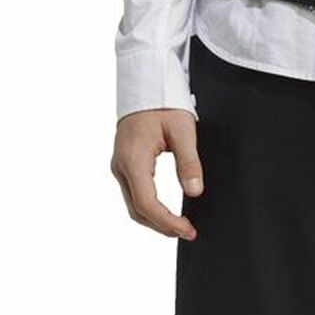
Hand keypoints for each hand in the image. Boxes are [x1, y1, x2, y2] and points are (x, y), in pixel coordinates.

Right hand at [111, 109, 202, 239]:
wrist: (145, 82)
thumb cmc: (162, 101)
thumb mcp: (183, 131)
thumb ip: (189, 163)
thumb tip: (194, 192)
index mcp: (133, 158)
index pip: (146, 203)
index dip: (167, 222)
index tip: (187, 230)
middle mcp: (121, 165)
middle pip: (138, 210)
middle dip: (162, 226)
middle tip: (188, 232)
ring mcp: (120, 166)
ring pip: (134, 205)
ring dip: (155, 220)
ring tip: (180, 227)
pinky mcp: (124, 164)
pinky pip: (134, 194)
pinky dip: (150, 209)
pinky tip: (167, 213)